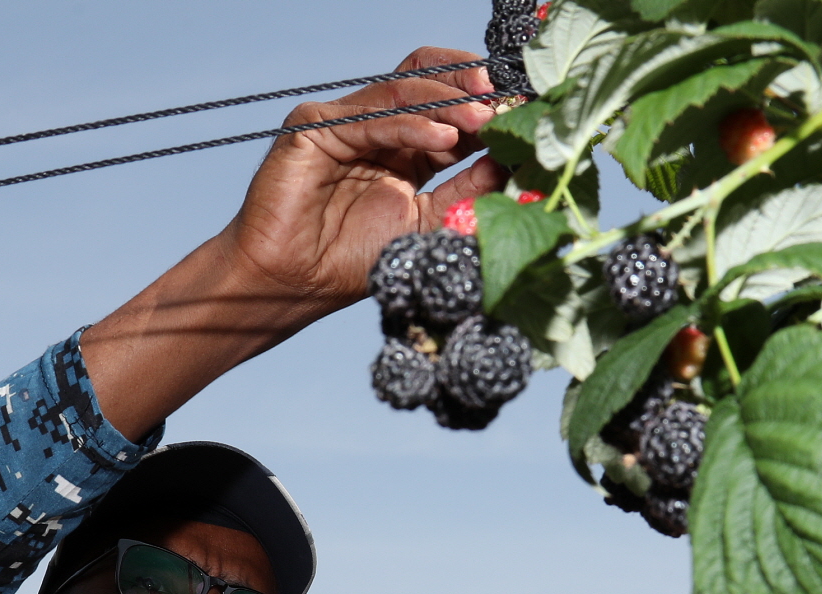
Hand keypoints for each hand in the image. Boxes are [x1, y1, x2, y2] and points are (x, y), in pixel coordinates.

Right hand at [218, 47, 509, 317]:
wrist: (295, 285)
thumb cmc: (352, 262)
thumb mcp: (427, 225)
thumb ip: (467, 193)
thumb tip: (511, 162)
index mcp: (405, 149)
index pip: (451, 108)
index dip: (488, 109)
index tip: (526, 118)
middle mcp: (376, 128)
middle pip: (430, 82)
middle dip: (473, 87)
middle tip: (510, 101)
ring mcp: (345, 122)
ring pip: (405, 90)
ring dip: (451, 101)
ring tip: (487, 117)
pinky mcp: (315, 126)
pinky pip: (372, 116)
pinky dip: (413, 123)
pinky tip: (446, 137)